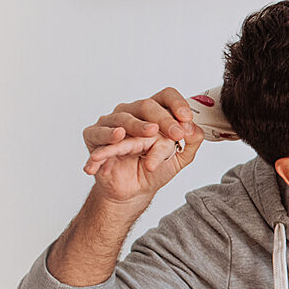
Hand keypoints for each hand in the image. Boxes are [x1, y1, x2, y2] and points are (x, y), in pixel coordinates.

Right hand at [81, 88, 205, 208]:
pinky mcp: (94, 136)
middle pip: (146, 105)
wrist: (134, 192)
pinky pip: (99, 133)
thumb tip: (193, 128)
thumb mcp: (179, 157)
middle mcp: (131, 113)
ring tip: (149, 133)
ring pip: (124, 118)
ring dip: (138, 126)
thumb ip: (190, 142)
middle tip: (175, 133)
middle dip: (163, 119)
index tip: (187, 118)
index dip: (177, 104)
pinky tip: (117, 137)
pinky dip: (108, 136)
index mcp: (152, 114)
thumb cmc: (154, 169)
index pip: (165, 97)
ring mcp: (111, 123)